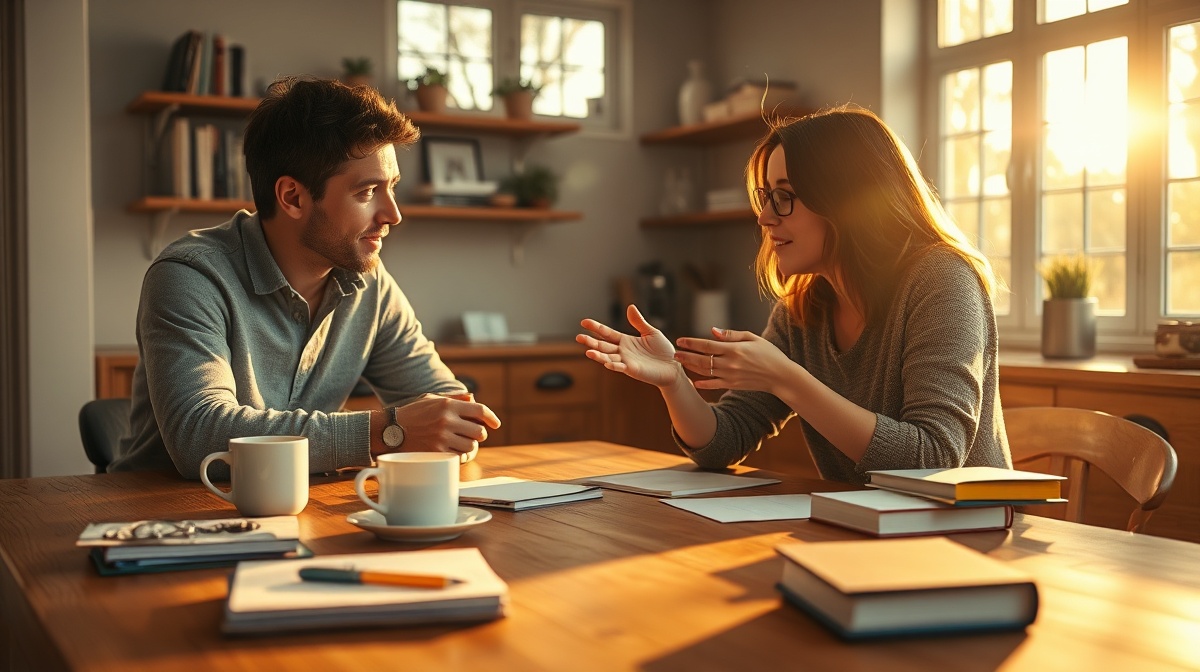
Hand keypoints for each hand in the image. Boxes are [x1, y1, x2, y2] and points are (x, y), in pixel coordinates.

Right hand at [391, 393, 501, 455]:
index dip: (491, 418)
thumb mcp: (431, 399)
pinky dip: (459, 456)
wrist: (389, 431)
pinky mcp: (436, 453)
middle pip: (479, 431)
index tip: (496, 424)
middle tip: (472, 435)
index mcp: (447, 405)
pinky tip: (453, 452)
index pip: (479, 410)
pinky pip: (459, 457)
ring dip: (469, 446)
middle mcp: (446, 420)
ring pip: (471, 446)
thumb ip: (454, 398)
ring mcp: (442, 438)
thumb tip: (474, 399)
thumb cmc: (412, 414)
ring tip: (460, 444)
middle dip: (479, 434)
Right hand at [576, 305, 683, 387]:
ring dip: (598, 355)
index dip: (596, 327)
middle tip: (578, 337)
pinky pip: (621, 367)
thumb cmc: (663, 351)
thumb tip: (630, 306)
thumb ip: (639, 322)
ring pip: (608, 357)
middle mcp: (623, 351)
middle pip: (603, 345)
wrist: (673, 367)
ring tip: (588, 351)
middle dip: (591, 342)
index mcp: (625, 341)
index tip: (584, 322)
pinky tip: (606, 363)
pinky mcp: (633, 370)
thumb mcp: (651, 332)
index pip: (607, 333)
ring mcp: (626, 361)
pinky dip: (614, 366)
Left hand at [674, 328, 795, 392]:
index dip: (691, 343)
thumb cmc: (769, 354)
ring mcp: (731, 376)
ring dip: (691, 367)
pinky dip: (703, 383)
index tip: (680, 341)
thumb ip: (731, 335)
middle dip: (686, 356)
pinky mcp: (733, 385)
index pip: (707, 345)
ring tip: (680, 363)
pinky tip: (694, 381)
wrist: (781, 376)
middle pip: (702, 359)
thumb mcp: (752, 338)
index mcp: (734, 349)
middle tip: (674, 353)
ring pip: (705, 372)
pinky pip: (714, 385)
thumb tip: (712, 331)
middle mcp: (730, 363)